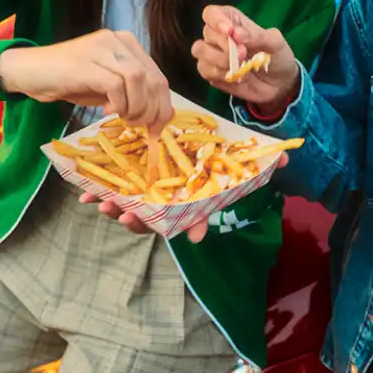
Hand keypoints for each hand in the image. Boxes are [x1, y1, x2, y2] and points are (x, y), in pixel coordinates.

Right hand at [0, 30, 172, 134]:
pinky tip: (108, 111)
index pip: (157, 75)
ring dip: (137, 107)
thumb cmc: (68, 79)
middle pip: (153, 78)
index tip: (158, 127)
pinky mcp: (87, 62)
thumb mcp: (106, 86)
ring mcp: (102, 48)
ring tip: (124, 119)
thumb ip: (131, 93)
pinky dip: (118, 103)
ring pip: (139, 80)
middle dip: (153, 110)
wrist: (28, 71)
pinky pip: (116, 85)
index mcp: (126, 43)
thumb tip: (158, 115)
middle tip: (143, 128)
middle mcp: (117, 41)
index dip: (163, 105)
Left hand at [84, 150, 291, 241]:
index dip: (182, 225)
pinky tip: (84, 191)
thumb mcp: (233, 158)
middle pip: (150, 219)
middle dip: (137, 220)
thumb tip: (288, 158)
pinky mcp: (126, 181)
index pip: (186, 219)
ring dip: (114, 208)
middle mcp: (168, 202)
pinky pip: (109, 192)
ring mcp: (145, 194)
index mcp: (189, 201)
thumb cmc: (212, 156)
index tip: (176, 232)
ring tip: (102, 203)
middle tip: (125, 215)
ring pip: (128, 209)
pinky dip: (96, 193)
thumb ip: (257, 160)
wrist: (189, 140)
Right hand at [191, 6, 299, 113]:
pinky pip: (205, 70)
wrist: (280, 84)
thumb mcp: (275, 43)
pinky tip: (236, 77)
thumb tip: (236, 33)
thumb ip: (257, 35)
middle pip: (207, 33)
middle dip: (225, 45)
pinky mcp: (212, 73)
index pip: (212, 13)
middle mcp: (219, 36)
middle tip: (243, 53)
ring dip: (219, 59)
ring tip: (240, 66)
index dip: (217, 20)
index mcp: (232, 21)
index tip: (228, 31)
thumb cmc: (277, 57)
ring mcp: (213, 54)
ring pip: (200, 50)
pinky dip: (220, 74)